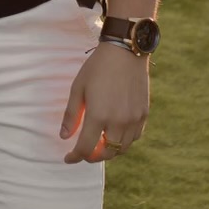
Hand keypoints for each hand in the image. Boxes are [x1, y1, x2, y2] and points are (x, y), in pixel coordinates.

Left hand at [60, 43, 149, 164]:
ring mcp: (133, 119)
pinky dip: (124, 141)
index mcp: (98, 116)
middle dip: (92, 157)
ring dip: (109, 151)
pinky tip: (116, 133)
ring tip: (100, 143)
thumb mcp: (78, 88)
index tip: (69, 158)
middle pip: (106, 154)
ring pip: (122, 149)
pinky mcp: (143, 114)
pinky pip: (135, 137)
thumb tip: (64, 137)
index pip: (85, 149)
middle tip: (84, 152)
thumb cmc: (97, 67)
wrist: (126, 51)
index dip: (75, 157)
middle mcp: (118, 122)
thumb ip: (71, 115)